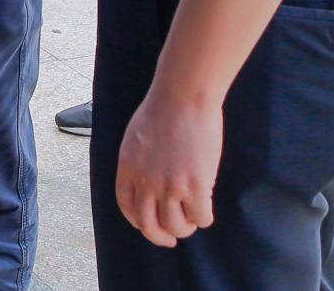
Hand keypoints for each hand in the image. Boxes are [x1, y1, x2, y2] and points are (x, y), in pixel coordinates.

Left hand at [115, 89, 221, 247]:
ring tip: (191, 220)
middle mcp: (146, 182)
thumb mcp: (136, 138)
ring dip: (185, 228)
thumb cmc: (163, 109)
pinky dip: (204, 218)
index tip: (148, 226)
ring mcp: (171, 186)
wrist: (183, 96)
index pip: (127, 206)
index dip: (138, 221)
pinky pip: (201, 217)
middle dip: (161, 236)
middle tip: (172, 238)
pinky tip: (206, 211)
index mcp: (128, 168)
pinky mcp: (196, 186)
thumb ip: (139, 163)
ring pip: (176, 226)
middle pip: (149, 225)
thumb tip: (148, 183)